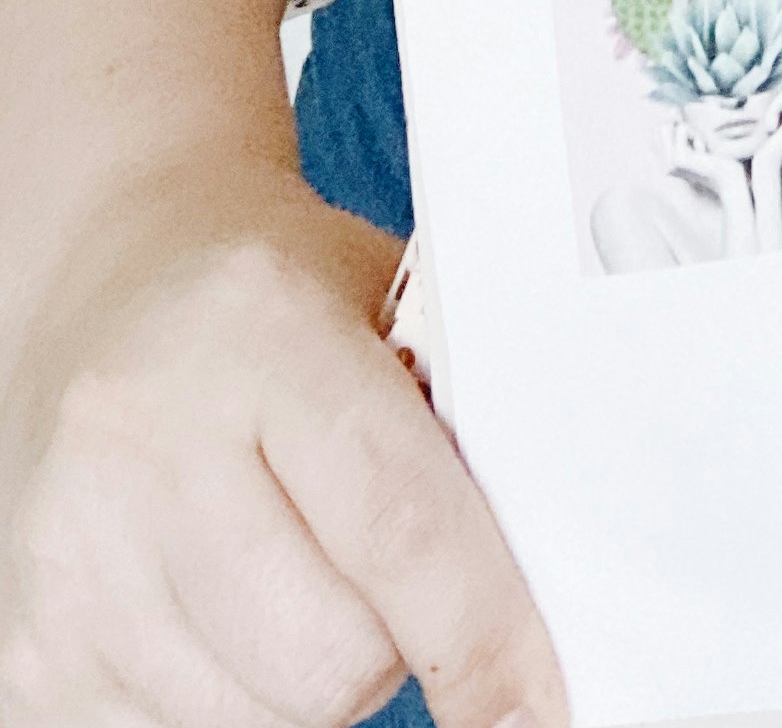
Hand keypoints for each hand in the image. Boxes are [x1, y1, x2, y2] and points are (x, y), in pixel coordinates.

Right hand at [0, 156, 566, 727]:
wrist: (112, 281)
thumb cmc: (278, 296)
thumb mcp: (392, 301)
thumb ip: (465, 420)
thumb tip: (547, 579)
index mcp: (259, 333)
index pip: (399, 523)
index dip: (483, 632)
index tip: (539, 700)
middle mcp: (142, 446)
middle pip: (330, 657)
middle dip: (401, 639)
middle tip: (394, 561)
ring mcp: (67, 560)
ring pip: (262, 718)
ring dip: (318, 676)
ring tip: (303, 563)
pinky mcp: (25, 654)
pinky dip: (237, 699)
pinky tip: (232, 601)